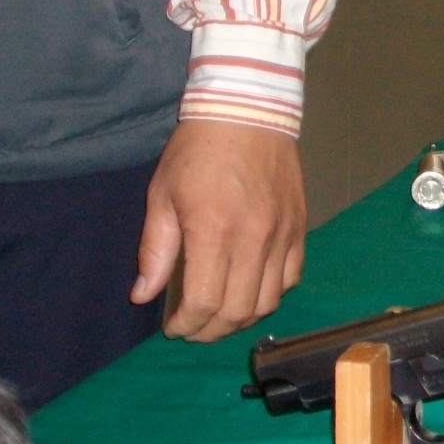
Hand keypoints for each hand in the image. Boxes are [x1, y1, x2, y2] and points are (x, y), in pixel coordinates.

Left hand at [131, 120, 306, 341]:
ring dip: (242, 317)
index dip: (188, 324)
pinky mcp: (299, 228)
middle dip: (212, 330)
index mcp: (213, 231)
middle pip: (238, 311)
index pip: (205, 302)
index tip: (174, 326)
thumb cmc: (197, 152)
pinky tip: (252, 289)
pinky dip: (271, 293)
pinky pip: (291, 277)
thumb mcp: (162, 196)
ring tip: (222, 315)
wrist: (248, 113)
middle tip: (194, 327)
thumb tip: (143, 294)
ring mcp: (282, 235)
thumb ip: (155, 250)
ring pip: (268, 300)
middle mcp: (253, 239)